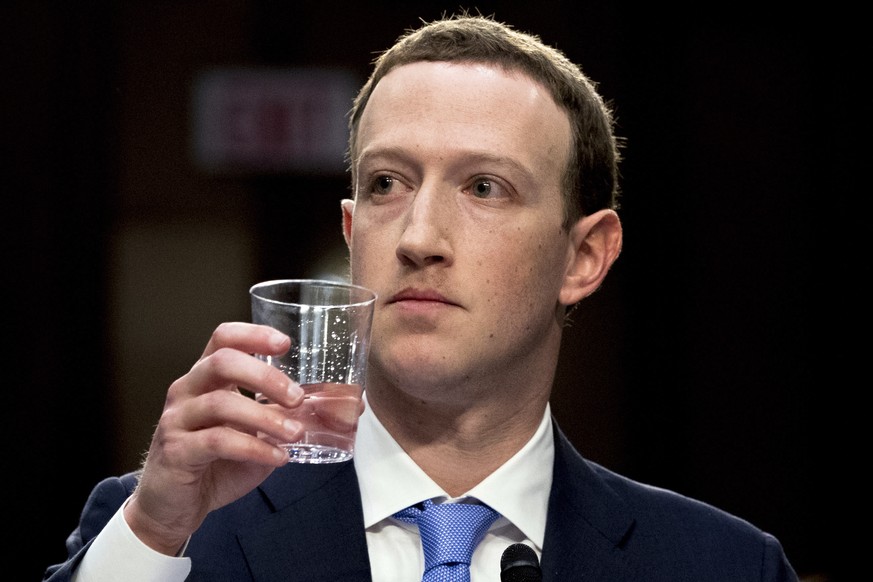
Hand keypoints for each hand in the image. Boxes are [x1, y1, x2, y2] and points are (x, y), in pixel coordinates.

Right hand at [124, 322, 304, 554]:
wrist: (173, 508)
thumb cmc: (215, 464)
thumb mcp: (252, 433)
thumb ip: (279, 416)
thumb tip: (331, 408)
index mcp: (206, 378)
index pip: (223, 338)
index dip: (253, 334)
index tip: (285, 344)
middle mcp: (187, 390)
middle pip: (222, 362)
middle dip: (265, 376)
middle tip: (297, 398)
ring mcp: (177, 419)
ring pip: (221, 403)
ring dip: (266, 417)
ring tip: (295, 433)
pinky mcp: (176, 451)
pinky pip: (217, 441)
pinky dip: (254, 447)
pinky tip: (277, 457)